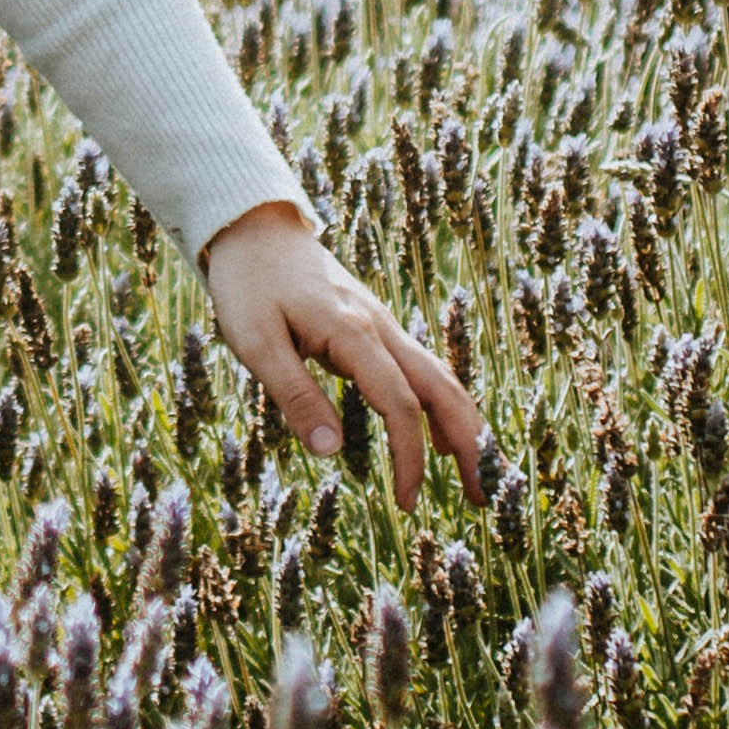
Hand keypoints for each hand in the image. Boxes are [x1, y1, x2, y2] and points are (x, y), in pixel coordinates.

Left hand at [199, 200, 480, 514]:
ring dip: (461, 424)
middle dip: (469, 443)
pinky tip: (437, 435)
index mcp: (353, 334)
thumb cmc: (247, 285)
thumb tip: (331, 454)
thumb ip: (295, 396)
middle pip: (442, 388)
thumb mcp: (254, 343)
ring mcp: (381, 324)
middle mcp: (379, 328)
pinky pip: (419, 368)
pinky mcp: (372, 325)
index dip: (409, 457)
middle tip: (481, 497)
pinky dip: (438, 404)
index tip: (405, 502)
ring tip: (473, 473)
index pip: (400, 405)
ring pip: (438, 377)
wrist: (252, 226)